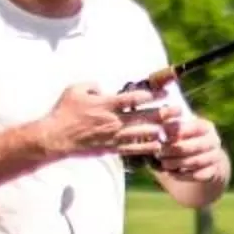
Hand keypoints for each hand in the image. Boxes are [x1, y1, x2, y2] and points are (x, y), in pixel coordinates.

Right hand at [42, 84, 166, 158]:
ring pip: (142, 134)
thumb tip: (104, 87)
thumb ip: (93, 84)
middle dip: (163, 113)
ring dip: (160, 130)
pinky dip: (147, 147)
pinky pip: (133, 148)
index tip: (163, 91)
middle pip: (143, 117)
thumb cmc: (63, 112)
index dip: (150, 94)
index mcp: (105, 104)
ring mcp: (113, 136)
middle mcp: (112, 120)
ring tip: (174, 128)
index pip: (133, 98)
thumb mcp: (75, 89)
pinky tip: (159, 146)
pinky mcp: (111, 148)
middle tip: (178, 110)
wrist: (55, 137)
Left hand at [153, 104, 228, 185]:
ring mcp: (215, 157)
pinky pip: (196, 175)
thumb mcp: (176, 125)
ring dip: (176, 163)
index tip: (162, 135)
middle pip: (193, 146)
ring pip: (195, 162)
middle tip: (160, 153)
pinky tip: (172, 173)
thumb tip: (162, 117)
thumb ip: (168, 118)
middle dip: (174, 150)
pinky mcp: (212, 171)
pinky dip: (182, 175)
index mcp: (206, 127)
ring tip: (164, 163)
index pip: (193, 127)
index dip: (177, 131)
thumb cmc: (182, 137)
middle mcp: (214, 141)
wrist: (199, 156)